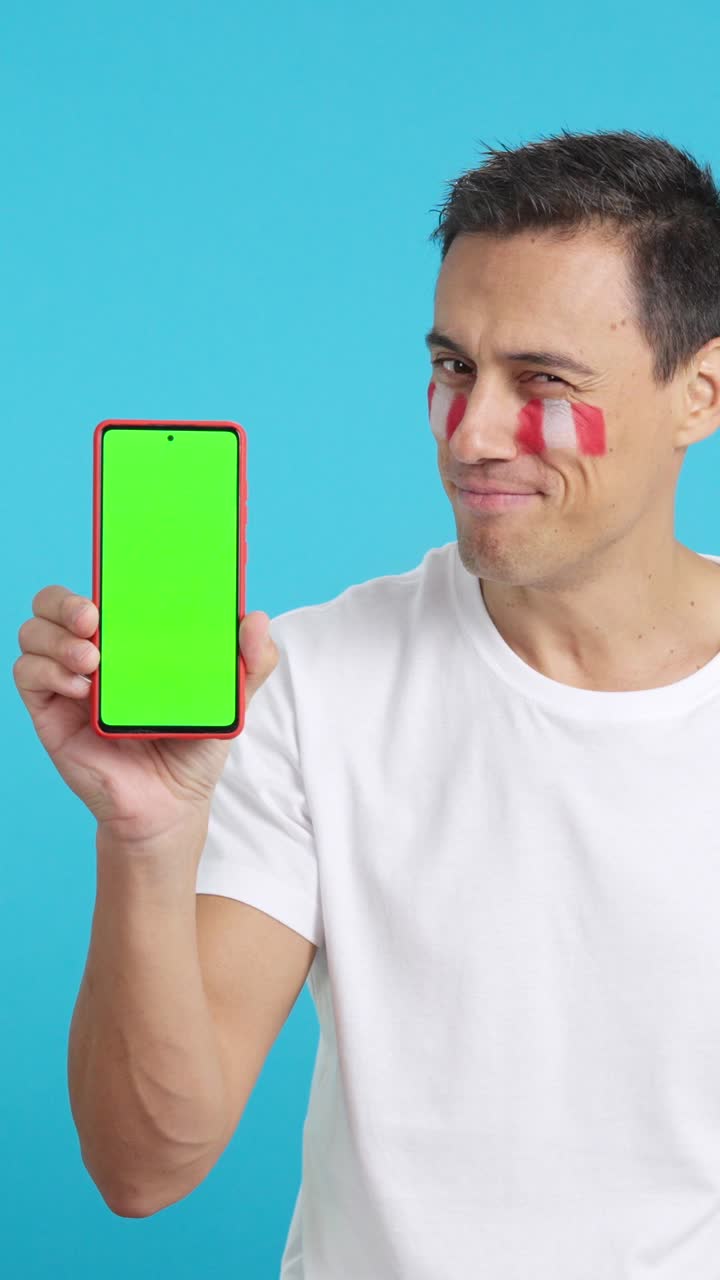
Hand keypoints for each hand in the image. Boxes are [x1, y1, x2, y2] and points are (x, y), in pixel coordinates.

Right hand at [14, 586, 278, 846]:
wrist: (172, 806)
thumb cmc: (194, 747)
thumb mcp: (231, 702)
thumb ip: (251, 663)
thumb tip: (257, 618)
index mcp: (131, 638)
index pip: (104, 589)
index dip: (102, 573)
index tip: (118, 571)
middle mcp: (93, 652)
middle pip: (53, 603)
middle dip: (64, 600)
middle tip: (93, 617)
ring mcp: (68, 681)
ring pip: (34, 632)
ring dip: (55, 636)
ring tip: (92, 659)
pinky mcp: (50, 712)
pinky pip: (28, 675)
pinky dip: (47, 671)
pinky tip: (79, 687)